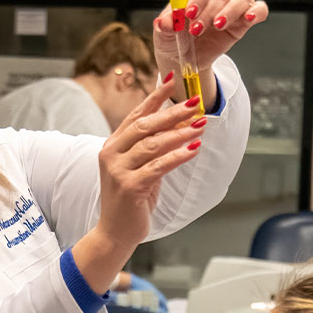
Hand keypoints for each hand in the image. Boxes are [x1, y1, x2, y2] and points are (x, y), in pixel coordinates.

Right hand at [72, 75, 205, 289]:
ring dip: (180, 133)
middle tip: (194, 102)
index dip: (155, 96)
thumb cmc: (130, 199)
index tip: (172, 80)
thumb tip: (177, 123)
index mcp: (113, 145)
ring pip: (154, 144)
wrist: (115, 231)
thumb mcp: (139, 167)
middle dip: (173, 112)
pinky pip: (158, 166)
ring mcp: (119, 170)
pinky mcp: (130, 187)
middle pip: (146, 125)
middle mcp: (112, 154)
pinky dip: (177, 157)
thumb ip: (150, 146)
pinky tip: (193, 150)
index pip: (136, 114)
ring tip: (200, 126)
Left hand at [152, 0, 266, 107]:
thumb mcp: (163, 34)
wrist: (186, 59)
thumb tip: (163, 22)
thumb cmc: (174, 40)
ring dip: (230, 11)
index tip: (188, 14)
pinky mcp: (244, 19)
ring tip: (218, 26)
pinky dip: (256, 11)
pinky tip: (249, 19)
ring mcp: (231, 4)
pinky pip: (259, 8)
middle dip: (207, 12)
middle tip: (196, 30)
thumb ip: (164, 25)